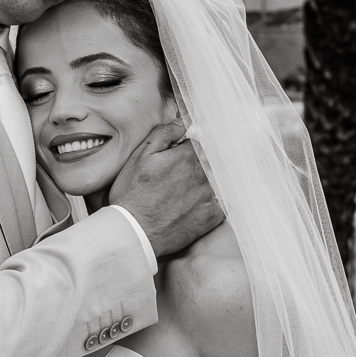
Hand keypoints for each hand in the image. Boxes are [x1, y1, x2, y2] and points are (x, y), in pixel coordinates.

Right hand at [109, 119, 223, 257]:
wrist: (134, 233)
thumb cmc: (133, 194)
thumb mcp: (140, 156)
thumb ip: (164, 134)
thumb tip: (183, 122)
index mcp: (188, 156)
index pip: (198, 143)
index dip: (186, 150)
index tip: (176, 160)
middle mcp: (204, 174)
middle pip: (209, 161)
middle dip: (197, 165)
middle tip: (178, 179)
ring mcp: (210, 196)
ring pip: (216, 180)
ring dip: (205, 182)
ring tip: (184, 193)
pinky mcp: (213, 217)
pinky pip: (222, 203)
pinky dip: (212, 202)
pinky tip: (195, 206)